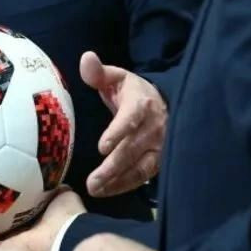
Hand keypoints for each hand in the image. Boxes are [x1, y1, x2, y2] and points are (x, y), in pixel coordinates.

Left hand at [81, 51, 165, 196]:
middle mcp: (153, 127)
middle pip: (133, 149)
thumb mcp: (116, 78)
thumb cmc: (132, 92)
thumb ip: (99, 72)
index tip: (102, 147)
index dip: (118, 132)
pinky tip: (107, 191)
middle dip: (112, 167)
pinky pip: (143, 176)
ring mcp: (160, 146)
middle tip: (92, 181)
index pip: (131, 118)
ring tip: (96, 189)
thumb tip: (86, 58)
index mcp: (141, 104)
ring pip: (140, 167)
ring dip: (118, 181)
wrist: (165, 104)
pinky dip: (125, 185)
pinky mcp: (160, 161)